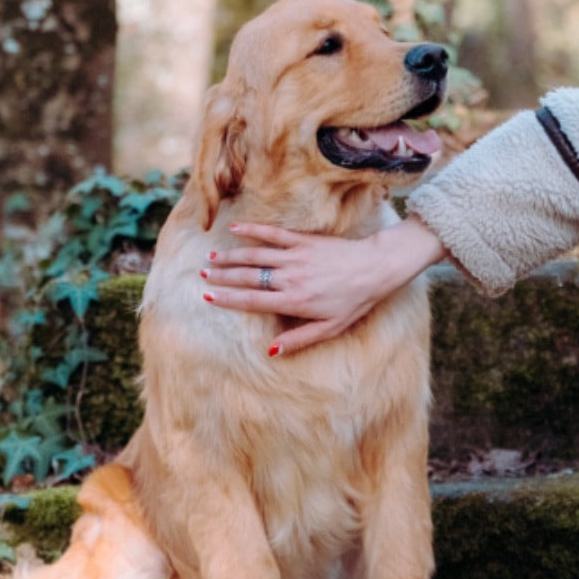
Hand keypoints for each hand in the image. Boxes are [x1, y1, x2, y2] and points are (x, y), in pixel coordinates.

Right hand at [200, 216, 444, 355]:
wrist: (376, 268)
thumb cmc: (355, 302)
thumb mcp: (330, 328)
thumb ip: (300, 339)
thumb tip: (271, 350)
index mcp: (294, 302)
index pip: (252, 300)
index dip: (228, 298)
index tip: (209, 296)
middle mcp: (290, 278)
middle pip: (248, 277)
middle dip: (223, 276)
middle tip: (202, 275)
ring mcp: (295, 257)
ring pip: (255, 255)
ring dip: (231, 256)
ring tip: (211, 257)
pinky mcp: (303, 241)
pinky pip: (273, 234)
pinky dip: (252, 230)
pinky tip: (236, 229)